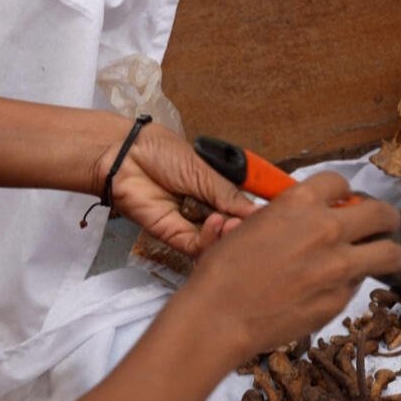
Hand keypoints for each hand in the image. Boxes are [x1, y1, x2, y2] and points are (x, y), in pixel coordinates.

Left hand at [98, 121, 257, 255]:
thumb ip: (229, 194)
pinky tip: (216, 224)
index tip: (274, 214)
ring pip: (217, 243)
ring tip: (232, 223)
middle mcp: (206, 209)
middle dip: (245, 228)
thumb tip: (259, 212)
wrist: (126, 156)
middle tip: (253, 222)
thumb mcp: (204, 171)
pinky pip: (197, 248)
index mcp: (216, 189)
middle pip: (232, 229)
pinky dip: (209, 240)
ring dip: (228, 236)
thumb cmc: (161, 153)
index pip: (243, 208)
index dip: (257, 215)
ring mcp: (190, 224)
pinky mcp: (173, 236)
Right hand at [173, 172, 400, 359]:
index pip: (340, 183)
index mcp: (299, 202)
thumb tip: (305, 220)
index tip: (345, 202)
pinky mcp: (340, 298)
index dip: (343, 193)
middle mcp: (326, 228)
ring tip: (396, 257)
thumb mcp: (250, 225)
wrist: (219, 316)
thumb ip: (286, 217)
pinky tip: (339, 287)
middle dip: (386, 217)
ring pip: (390, 252)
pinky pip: (358, 284)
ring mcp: (338, 265)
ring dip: (395, 252)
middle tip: (386, 224)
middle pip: (380, 212)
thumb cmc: (222, 271)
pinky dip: (354, 283)